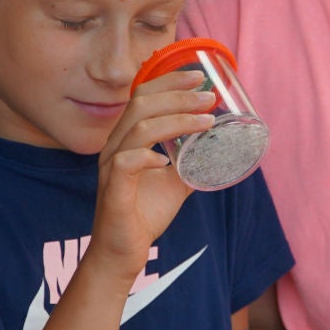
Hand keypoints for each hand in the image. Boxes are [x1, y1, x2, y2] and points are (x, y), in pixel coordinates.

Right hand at [89, 73, 215, 265]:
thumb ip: (191, 161)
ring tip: (206, 121)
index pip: (142, 96)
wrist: (123, 252)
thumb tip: (218, 145)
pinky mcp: (113, 191)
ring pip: (139, 128)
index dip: (168, 81)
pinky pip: (126, 163)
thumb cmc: (144, 214)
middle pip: (141, 105)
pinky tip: (168, 160)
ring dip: (176, 121)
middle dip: (177, 95)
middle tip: (208, 96)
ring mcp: (112, 168)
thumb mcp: (175, 182)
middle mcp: (115, 147)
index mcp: (127, 139)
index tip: (198, 77)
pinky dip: (148, 156)